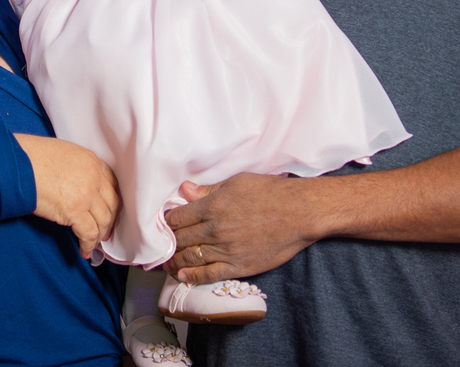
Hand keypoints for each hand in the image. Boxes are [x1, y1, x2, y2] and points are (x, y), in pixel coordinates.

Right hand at [14, 134, 120, 258]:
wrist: (17, 164)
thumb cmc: (31, 157)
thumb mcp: (63, 153)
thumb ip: (77, 168)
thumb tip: (76, 185)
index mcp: (91, 161)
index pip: (111, 183)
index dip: (111, 201)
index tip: (109, 210)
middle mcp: (93, 177)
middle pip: (112, 203)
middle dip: (110, 220)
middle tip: (106, 231)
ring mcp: (86, 194)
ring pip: (103, 221)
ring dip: (99, 235)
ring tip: (93, 243)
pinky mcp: (74, 211)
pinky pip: (89, 233)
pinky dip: (88, 245)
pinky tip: (83, 250)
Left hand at [163, 174, 318, 283]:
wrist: (301, 212)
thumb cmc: (271, 192)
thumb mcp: (237, 182)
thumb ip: (208, 189)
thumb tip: (185, 190)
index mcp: (212, 206)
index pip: (177, 218)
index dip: (166, 222)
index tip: (162, 225)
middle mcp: (215, 230)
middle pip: (180, 240)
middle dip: (167, 243)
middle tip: (159, 246)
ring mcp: (227, 250)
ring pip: (190, 258)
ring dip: (174, 261)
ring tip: (166, 263)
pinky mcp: (239, 266)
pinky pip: (209, 275)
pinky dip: (192, 277)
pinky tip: (183, 275)